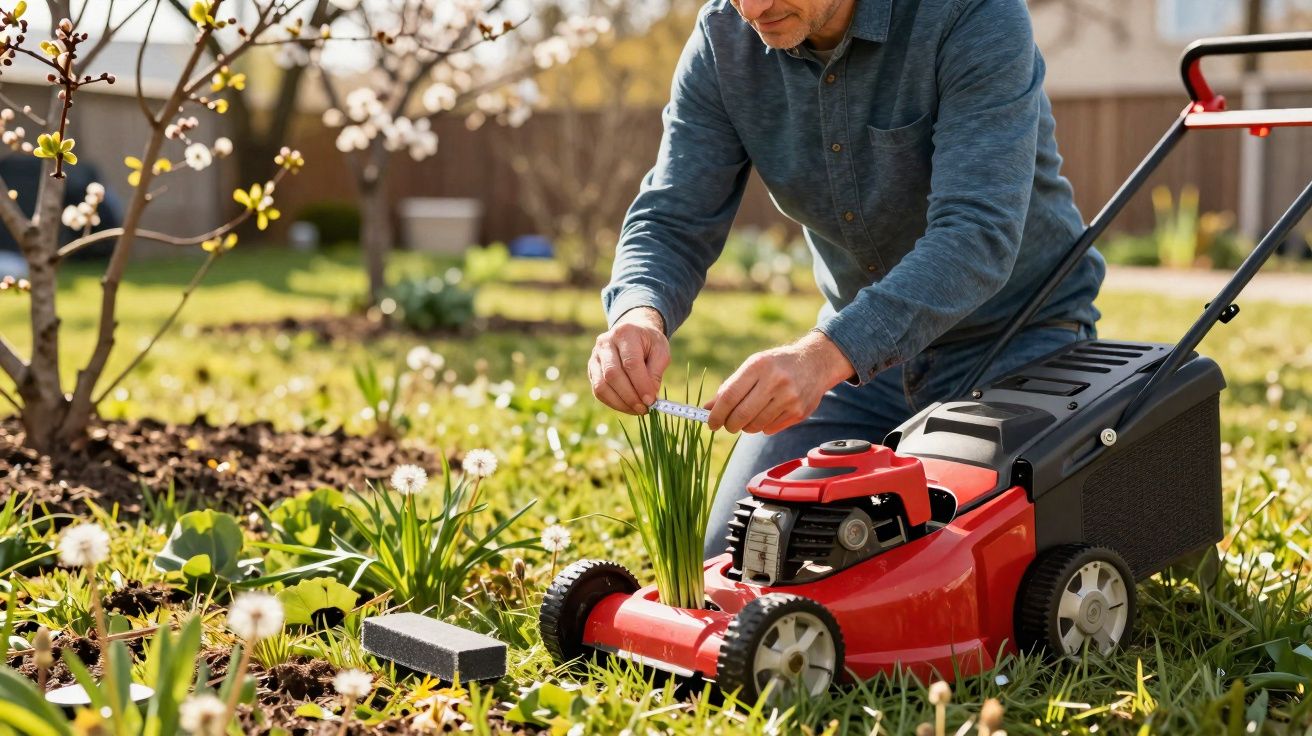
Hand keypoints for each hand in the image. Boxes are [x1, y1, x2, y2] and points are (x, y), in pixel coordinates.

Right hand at [588, 307, 670, 414]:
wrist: (633, 333)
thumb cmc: (649, 343)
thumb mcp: (661, 351)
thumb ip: (656, 373)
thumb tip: (648, 397)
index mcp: (625, 333)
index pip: (631, 363)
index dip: (641, 384)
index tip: (651, 400)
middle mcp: (605, 343)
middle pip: (612, 375)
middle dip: (630, 396)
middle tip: (644, 408)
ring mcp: (595, 356)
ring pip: (601, 385)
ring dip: (620, 403)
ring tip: (637, 410)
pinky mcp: (591, 369)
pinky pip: (598, 391)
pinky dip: (613, 402)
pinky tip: (627, 406)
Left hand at [705, 331, 853, 433]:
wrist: (815, 363)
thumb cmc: (776, 365)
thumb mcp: (752, 366)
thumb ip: (730, 387)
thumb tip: (707, 409)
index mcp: (758, 366)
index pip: (729, 396)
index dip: (716, 414)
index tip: (710, 423)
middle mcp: (775, 381)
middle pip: (741, 415)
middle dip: (729, 425)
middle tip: (728, 424)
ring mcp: (789, 398)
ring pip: (755, 426)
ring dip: (746, 426)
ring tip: (750, 415)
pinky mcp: (799, 412)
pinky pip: (770, 429)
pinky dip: (763, 426)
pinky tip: (768, 413)